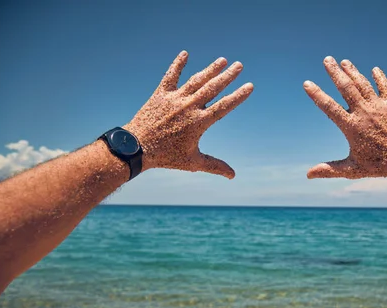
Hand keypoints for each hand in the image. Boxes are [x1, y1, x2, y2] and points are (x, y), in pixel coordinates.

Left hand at [124, 51, 253, 178]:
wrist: (137, 147)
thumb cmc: (166, 156)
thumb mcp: (193, 162)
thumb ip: (215, 165)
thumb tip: (232, 175)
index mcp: (199, 122)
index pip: (224, 106)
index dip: (238, 96)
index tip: (249, 86)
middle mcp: (189, 107)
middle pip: (213, 87)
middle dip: (228, 76)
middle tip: (239, 65)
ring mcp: (175, 98)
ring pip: (196, 80)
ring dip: (210, 69)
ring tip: (222, 60)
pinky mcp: (160, 94)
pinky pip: (170, 76)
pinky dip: (177, 64)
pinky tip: (185, 53)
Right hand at [304, 56, 386, 179]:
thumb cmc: (378, 166)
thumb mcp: (351, 169)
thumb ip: (329, 169)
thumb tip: (308, 174)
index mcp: (351, 126)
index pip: (329, 107)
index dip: (317, 95)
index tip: (307, 83)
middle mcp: (364, 113)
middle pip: (346, 87)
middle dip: (335, 72)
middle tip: (327, 60)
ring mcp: (379, 107)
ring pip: (363, 84)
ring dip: (353, 72)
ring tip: (344, 62)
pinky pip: (385, 88)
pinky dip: (379, 78)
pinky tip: (374, 70)